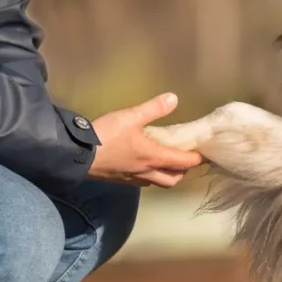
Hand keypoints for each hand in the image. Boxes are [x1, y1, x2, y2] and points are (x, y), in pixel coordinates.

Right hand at [87, 93, 204, 187]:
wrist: (77, 154)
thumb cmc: (107, 136)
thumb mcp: (131, 116)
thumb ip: (153, 108)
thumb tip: (173, 98)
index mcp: (154, 157)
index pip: (183, 162)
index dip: (196, 158)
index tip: (204, 153)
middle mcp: (147, 172)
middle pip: (173, 179)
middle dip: (182, 171)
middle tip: (185, 159)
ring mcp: (133, 178)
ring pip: (157, 182)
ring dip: (166, 175)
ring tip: (166, 162)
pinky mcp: (120, 180)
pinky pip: (142, 181)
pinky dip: (149, 176)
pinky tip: (143, 165)